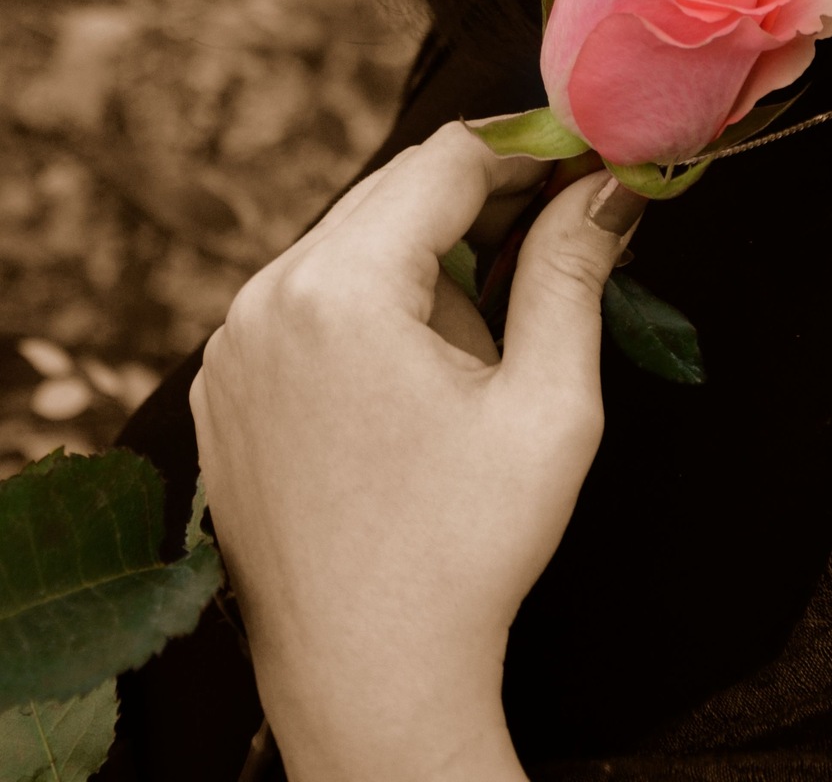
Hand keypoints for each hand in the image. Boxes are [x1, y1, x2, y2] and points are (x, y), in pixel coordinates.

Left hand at [189, 118, 645, 780]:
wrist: (367, 682)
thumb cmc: (466, 551)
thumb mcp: (548, 405)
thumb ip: (572, 273)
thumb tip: (605, 188)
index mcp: (341, 290)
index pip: (446, 161)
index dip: (527, 152)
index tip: (585, 164)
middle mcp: (265, 298)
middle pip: (391, 193)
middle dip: (479, 204)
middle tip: (557, 235)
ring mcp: (230, 345)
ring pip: (348, 245)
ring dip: (420, 261)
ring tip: (481, 346)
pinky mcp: (223, 388)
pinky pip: (304, 302)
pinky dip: (365, 308)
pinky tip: (416, 379)